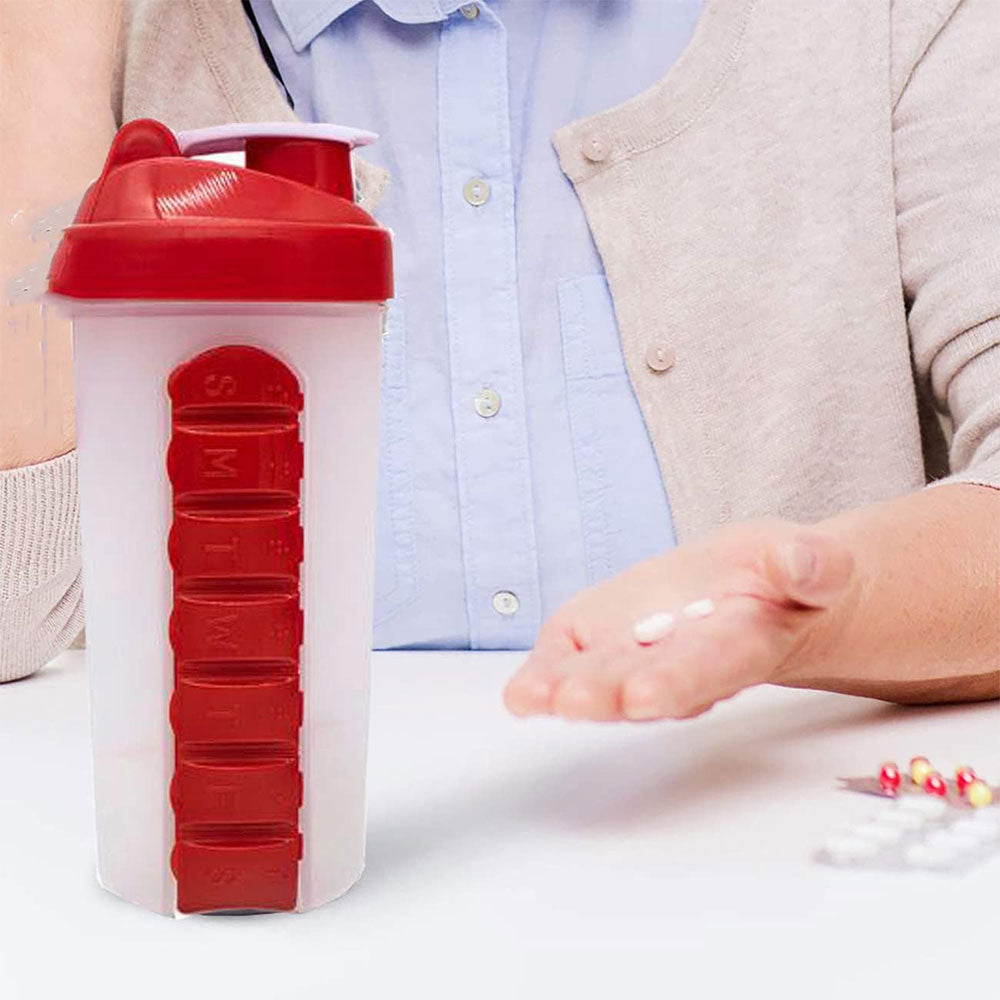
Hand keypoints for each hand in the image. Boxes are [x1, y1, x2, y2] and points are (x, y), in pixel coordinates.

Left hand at [504, 519, 856, 721]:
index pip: (710, 667)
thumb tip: (810, 564)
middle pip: (644, 686)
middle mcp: (682, 666)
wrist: (751, 591)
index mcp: (740, 645)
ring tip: (531, 698)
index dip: (679, 681)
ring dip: (566, 693)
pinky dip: (545, 677)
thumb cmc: (778, 579)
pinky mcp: (601, 642)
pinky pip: (571, 663)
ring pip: (601, 681)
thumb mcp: (805, 557)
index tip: (647, 695)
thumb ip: (811, 565)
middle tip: (572, 702)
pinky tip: (521, 693)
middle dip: (609, 696)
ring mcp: (637, 657)